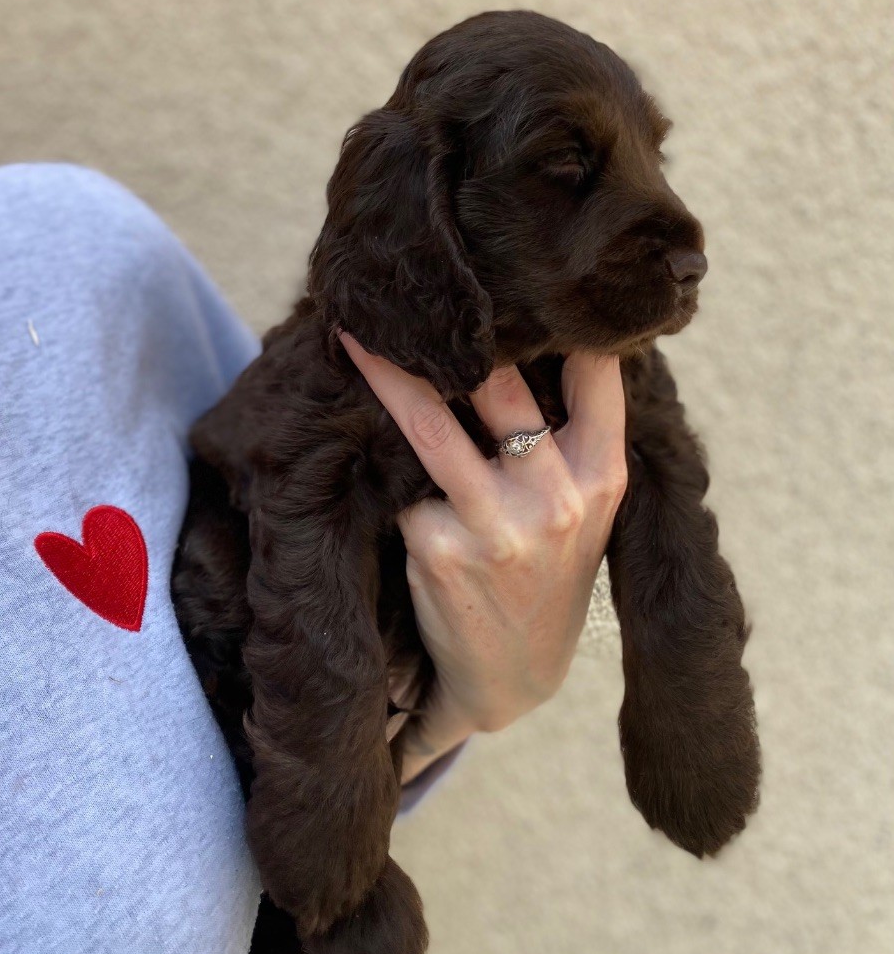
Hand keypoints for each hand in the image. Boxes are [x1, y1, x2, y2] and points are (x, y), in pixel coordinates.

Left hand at [339, 333, 627, 782]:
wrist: (513, 679)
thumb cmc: (548, 575)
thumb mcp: (585, 511)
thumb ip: (570, 438)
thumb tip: (530, 344)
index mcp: (601, 476)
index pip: (595, 373)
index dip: (564, 320)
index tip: (522, 275)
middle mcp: (556, 496)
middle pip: (500, 385)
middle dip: (456, 333)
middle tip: (411, 292)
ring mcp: (495, 524)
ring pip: (430, 425)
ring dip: (386, 374)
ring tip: (352, 334)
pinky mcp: (438, 548)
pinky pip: (403, 485)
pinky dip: (387, 471)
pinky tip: (375, 466)